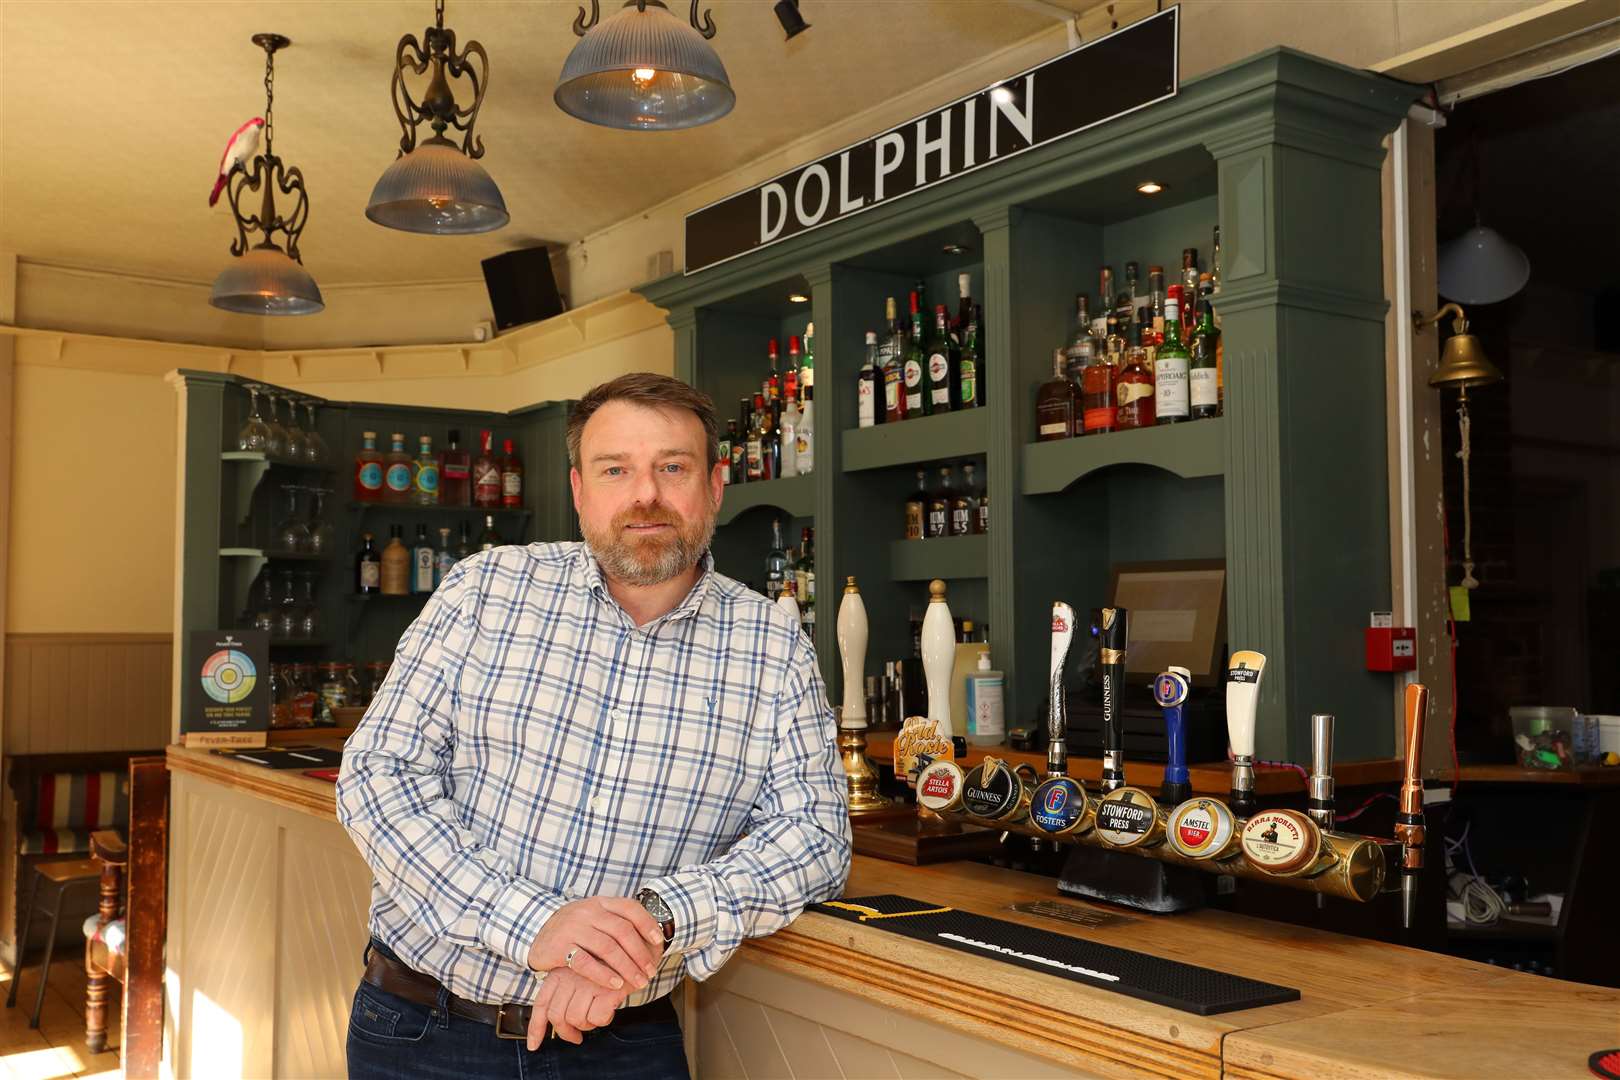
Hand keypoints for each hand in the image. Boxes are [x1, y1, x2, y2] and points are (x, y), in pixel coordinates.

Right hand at [526, 897, 663, 992]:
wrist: (537, 934)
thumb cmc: (574, 930)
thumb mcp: (594, 918)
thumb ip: (616, 922)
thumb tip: (651, 937)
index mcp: (600, 903)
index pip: (629, 908)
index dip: (647, 924)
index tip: (658, 942)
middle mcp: (587, 912)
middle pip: (622, 931)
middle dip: (640, 953)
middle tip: (650, 971)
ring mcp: (573, 928)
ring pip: (607, 947)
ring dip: (626, 967)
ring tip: (637, 981)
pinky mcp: (560, 947)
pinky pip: (585, 962)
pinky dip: (603, 974)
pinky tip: (615, 984)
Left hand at [527, 967, 627, 1048]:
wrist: (637, 948)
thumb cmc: (608, 965)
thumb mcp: (581, 973)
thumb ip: (566, 993)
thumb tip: (557, 1024)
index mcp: (559, 972)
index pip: (541, 1004)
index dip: (536, 1028)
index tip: (534, 1045)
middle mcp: (570, 976)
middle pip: (558, 1016)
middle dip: (566, 1033)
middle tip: (577, 1038)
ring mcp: (588, 981)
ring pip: (577, 1020)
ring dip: (588, 1024)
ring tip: (598, 1014)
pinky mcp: (607, 988)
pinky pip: (598, 1018)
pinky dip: (604, 1019)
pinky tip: (611, 1009)